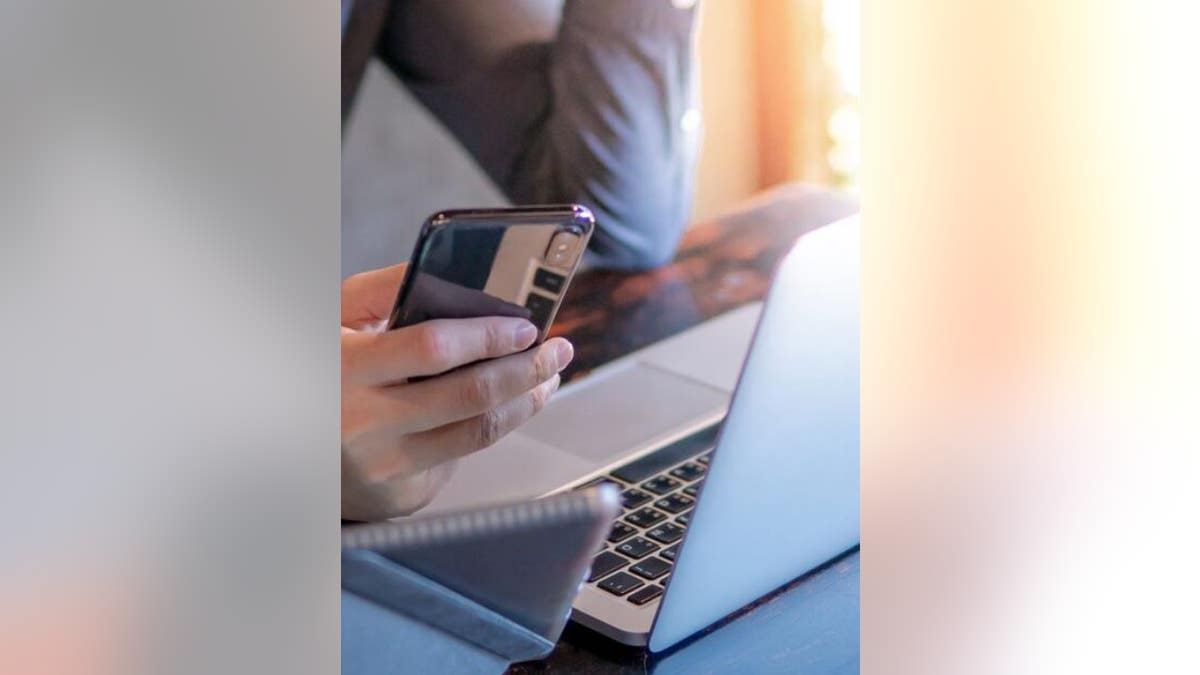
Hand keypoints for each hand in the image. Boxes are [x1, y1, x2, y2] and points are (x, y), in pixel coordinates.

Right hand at [341, 264, 572, 519]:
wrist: (286, 441)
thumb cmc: (324, 365)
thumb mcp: (338, 316)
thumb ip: (389, 287)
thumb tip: (460, 269)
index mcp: (344, 367)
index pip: (433, 348)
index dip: (488, 336)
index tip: (526, 326)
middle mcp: (362, 423)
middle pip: (470, 396)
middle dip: (527, 370)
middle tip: (556, 351)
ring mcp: (383, 466)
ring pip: (478, 433)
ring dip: (525, 403)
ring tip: (545, 378)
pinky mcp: (400, 495)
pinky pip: (461, 459)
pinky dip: (490, 428)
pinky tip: (504, 408)